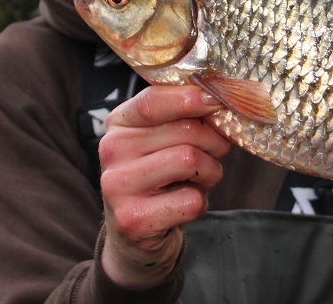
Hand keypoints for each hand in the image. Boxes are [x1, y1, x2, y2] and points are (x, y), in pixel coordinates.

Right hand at [97, 85, 230, 288]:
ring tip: (200, 179)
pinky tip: (184, 204)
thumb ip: (185, 115)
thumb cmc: (161, 175)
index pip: (154, 100)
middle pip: (186, 130)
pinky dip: (200, 203)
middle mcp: (112, 150)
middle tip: (214, 153)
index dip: (190, 98)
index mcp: (120, 123)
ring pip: (190, 160)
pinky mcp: (132, 219)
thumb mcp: (165, 138)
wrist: (137, 233)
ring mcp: (118, 186)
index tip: (216, 100)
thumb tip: (220, 98)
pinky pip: (191, 200)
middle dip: (214, 142)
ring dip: (211, 172)